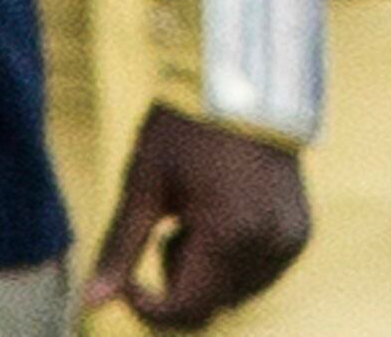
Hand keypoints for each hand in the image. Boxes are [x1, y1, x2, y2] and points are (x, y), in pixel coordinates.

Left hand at [81, 105, 311, 328]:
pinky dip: (237, 259)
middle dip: (180, 280)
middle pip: (211, 304)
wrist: (244, 80)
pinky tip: (227, 215)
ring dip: (210, 273)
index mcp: (227, 235)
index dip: (149, 306)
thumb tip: (91, 302)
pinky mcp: (300, 231)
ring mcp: (289, 240)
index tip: (130, 279)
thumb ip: (119, 250)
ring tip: (201, 216)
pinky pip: (261, 271)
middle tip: (171, 228)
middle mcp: (266, 245)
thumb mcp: (144, 185)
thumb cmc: (185, 128)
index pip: (185, 310)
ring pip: (236, 292)